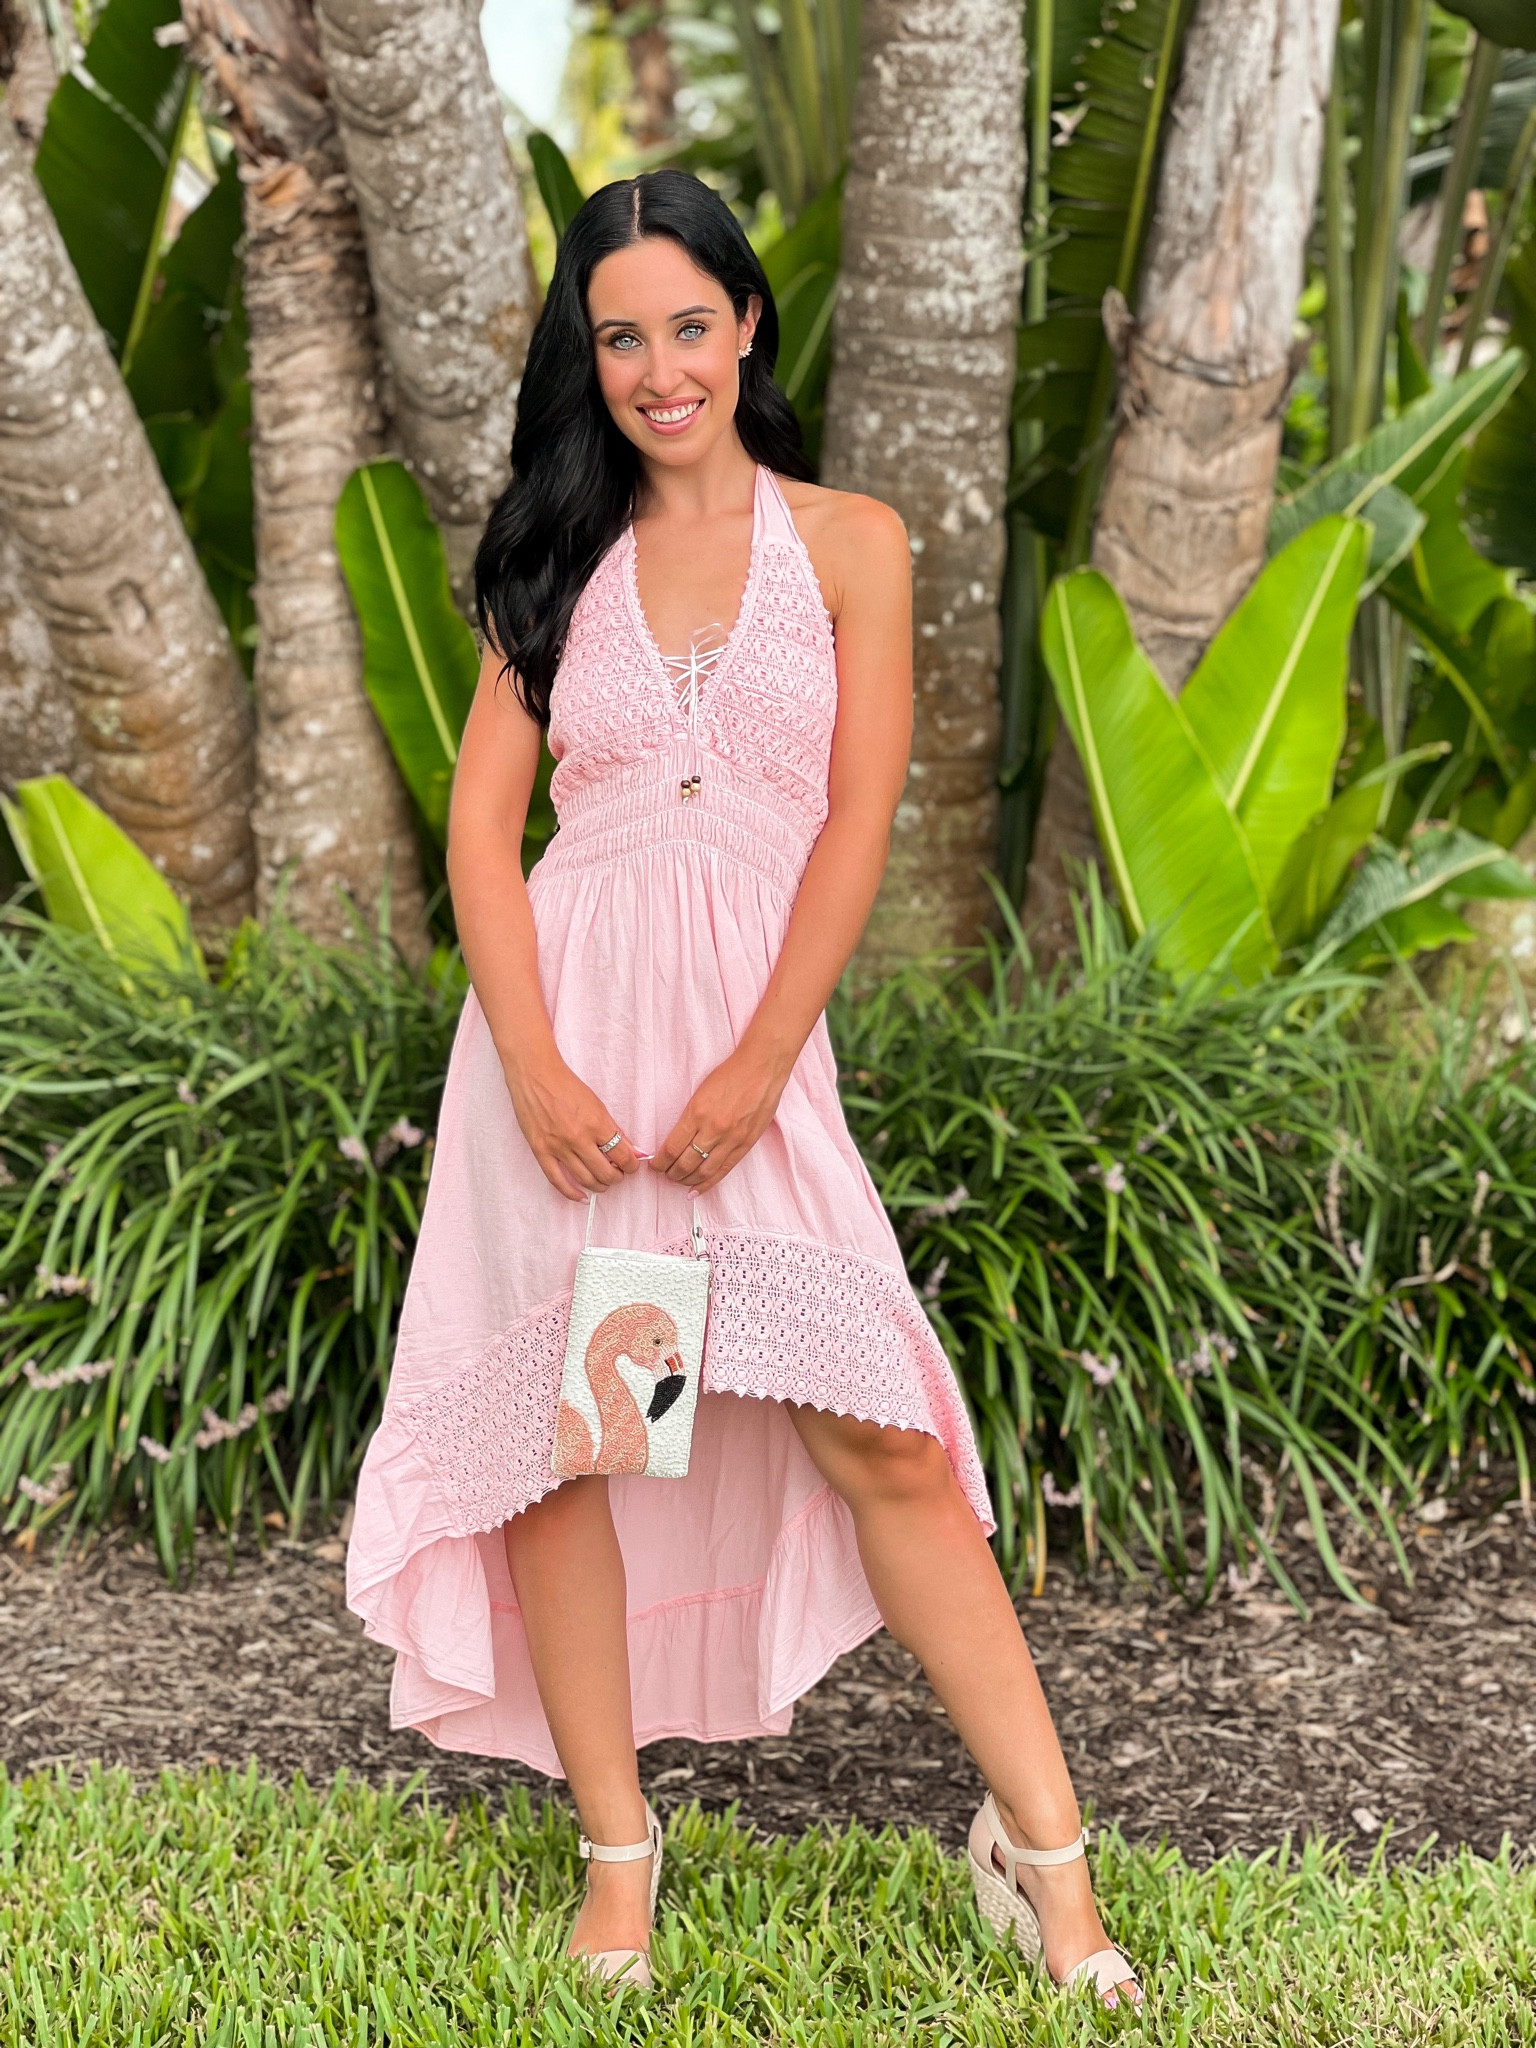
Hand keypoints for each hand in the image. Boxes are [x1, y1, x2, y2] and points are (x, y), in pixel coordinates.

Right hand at [503, 1053, 641, 1200]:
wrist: (535, 1075)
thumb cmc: (566, 1085)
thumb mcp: (597, 1104)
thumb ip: (613, 1129)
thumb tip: (630, 1149)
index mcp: (596, 1123)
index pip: (622, 1155)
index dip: (632, 1165)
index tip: (632, 1165)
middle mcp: (578, 1138)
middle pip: (606, 1172)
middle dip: (617, 1177)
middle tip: (619, 1175)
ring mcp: (558, 1146)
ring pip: (585, 1180)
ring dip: (600, 1186)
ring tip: (604, 1183)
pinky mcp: (540, 1151)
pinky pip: (557, 1181)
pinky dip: (572, 1193)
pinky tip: (581, 1197)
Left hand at [652, 1045, 789, 1191]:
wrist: (762, 1069)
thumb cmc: (730, 1075)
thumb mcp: (701, 1092)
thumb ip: (690, 1117)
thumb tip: (676, 1141)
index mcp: (697, 1113)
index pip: (671, 1148)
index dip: (660, 1162)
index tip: (655, 1164)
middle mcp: (713, 1129)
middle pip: (685, 1163)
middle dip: (671, 1173)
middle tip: (665, 1174)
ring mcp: (731, 1139)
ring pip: (703, 1171)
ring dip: (687, 1180)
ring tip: (679, 1181)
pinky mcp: (745, 1144)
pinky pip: (723, 1170)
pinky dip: (707, 1183)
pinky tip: (696, 1190)